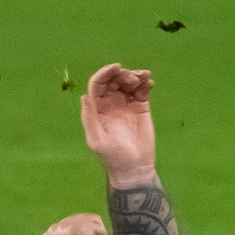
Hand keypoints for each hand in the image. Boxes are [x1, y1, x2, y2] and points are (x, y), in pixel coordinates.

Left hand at [79, 64, 155, 179]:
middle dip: (122, 74)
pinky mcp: (141, 108)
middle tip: (132, 78)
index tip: (117, 67)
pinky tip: (149, 82)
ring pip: (127, 83)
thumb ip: (89, 118)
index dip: (105, 73)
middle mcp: (110, 103)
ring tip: (144, 77)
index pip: (98, 84)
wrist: (134, 167)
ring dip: (135, 76)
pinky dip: (145, 83)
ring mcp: (126, 105)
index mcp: (97, 108)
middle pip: (113, 80)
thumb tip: (84, 96)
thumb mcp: (97, 140)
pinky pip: (141, 91)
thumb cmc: (113, 156)